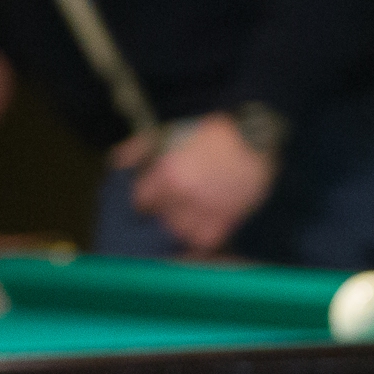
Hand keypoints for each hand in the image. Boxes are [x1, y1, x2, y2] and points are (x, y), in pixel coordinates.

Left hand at [126, 113, 275, 254]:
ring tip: (183, 220)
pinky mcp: (228, 218)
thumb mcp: (172, 132)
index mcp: (169, 173)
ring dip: (179, 228)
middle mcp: (185, 195)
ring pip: (181, 233)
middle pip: (160, 219)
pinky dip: (199, 240)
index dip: (142, 200)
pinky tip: (199, 232)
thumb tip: (118, 162)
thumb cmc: (211, 132)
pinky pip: (207, 241)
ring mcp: (207, 209)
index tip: (146, 201)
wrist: (254, 138)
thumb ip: (141, 147)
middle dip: (161, 214)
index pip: (141, 200)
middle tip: (167, 210)